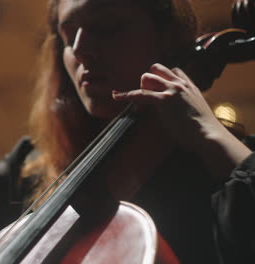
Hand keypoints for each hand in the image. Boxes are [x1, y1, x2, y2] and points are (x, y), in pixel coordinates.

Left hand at [112, 63, 250, 180]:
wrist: (208, 135)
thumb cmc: (203, 129)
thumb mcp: (195, 110)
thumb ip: (184, 104)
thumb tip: (176, 109)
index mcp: (189, 85)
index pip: (172, 70)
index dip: (160, 80)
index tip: (155, 92)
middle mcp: (180, 83)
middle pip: (156, 68)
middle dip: (147, 80)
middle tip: (147, 98)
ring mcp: (172, 90)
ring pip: (147, 77)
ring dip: (140, 88)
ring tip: (140, 104)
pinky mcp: (164, 100)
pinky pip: (140, 94)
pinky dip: (126, 95)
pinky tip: (116, 96)